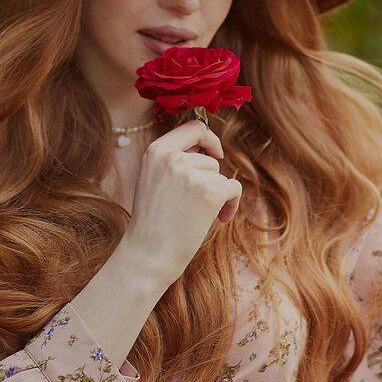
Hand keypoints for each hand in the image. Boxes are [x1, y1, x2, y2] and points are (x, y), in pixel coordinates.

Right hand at [122, 119, 242, 285]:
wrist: (147, 255)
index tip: (216, 153)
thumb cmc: (152, 222)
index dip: (210, 139)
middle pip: (210, 159)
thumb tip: (209, 150)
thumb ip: (174, 160)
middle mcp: (173, 158)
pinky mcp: (209, 193)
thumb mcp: (152, 179)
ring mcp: (191, 175)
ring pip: (220, 176)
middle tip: (199, 202)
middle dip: (210, 180)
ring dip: (218, 194)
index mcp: (156, 151)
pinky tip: (220, 218)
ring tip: (199, 215)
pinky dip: (232, 204)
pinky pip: (234, 188)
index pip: (194, 127)